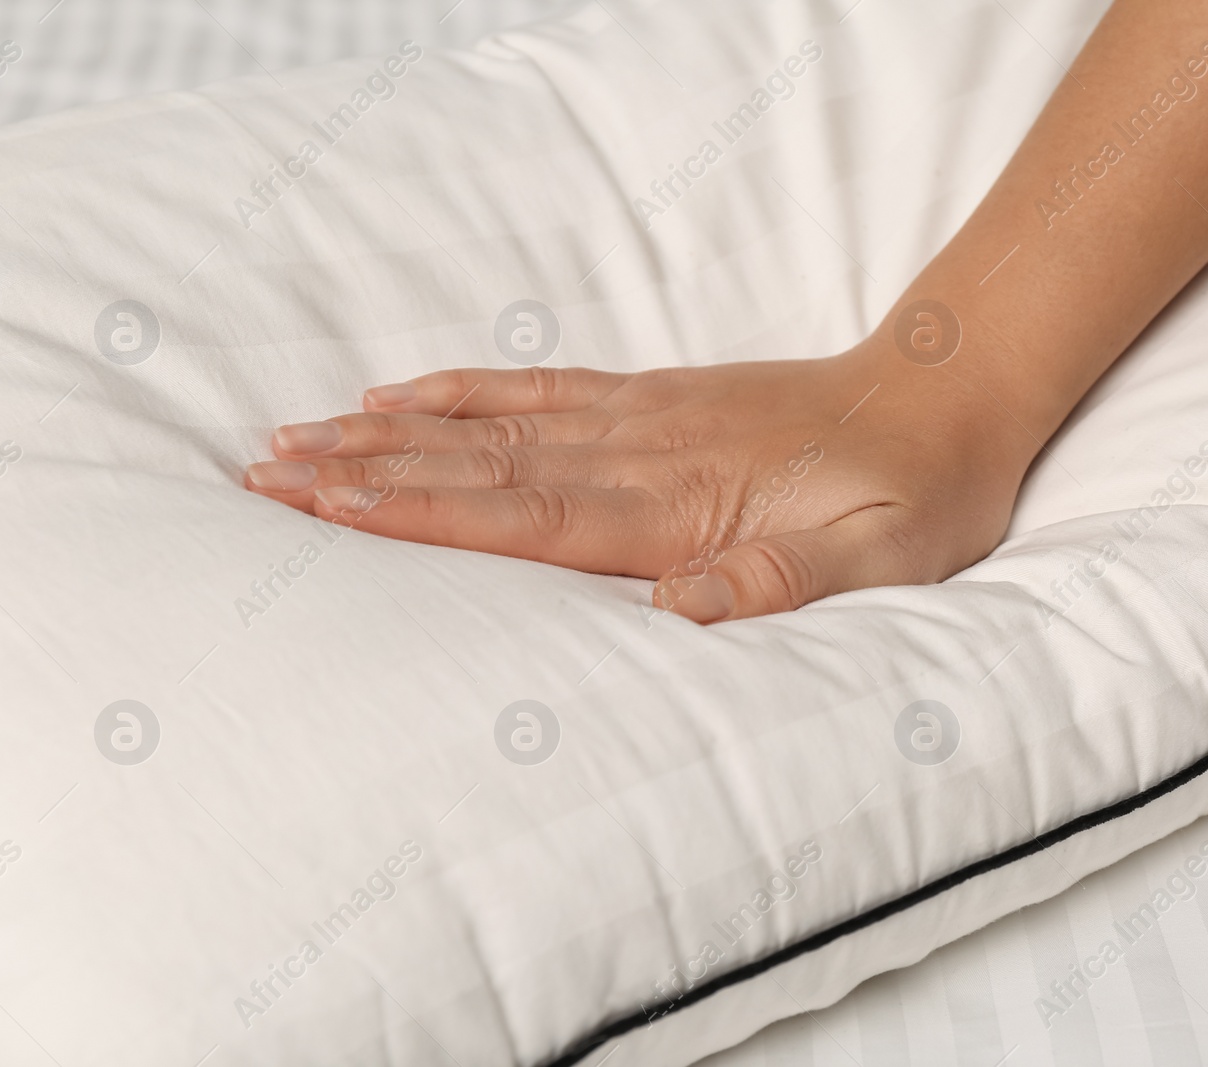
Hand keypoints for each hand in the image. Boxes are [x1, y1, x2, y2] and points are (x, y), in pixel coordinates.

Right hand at [243, 338, 1034, 621]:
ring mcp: (638, 417)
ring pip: (490, 427)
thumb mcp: (877, 561)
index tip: (328, 506)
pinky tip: (404, 397)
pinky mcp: (648, 399)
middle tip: (263, 475)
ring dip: (390, 436)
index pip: (526, 513)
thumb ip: (779, 584)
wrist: (944, 399)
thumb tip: (674, 611)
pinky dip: (463, 396)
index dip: (420, 514)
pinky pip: (538, 393)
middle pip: (480, 467)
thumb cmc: (912, 495)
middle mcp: (640, 452)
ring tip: (299, 439)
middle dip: (366, 474)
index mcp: (681, 505)